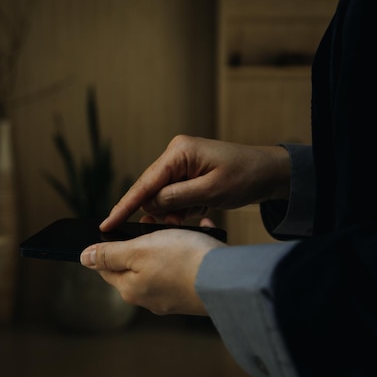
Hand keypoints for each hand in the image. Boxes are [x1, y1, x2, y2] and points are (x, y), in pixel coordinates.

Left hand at [80, 217, 225, 315]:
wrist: (229, 279)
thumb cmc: (182, 260)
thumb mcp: (138, 250)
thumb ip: (110, 255)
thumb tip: (84, 258)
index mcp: (130, 287)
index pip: (107, 266)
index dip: (111, 244)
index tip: (124, 227)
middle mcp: (149, 297)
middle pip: (137, 261)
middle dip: (147, 236)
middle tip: (159, 219)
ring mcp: (173, 296)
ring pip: (164, 259)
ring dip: (172, 238)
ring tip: (183, 225)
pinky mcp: (195, 292)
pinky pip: (188, 263)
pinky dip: (193, 245)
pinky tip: (202, 234)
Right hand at [100, 135, 289, 230]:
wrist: (270, 173)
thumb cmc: (245, 176)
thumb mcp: (211, 191)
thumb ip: (177, 198)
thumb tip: (149, 205)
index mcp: (178, 152)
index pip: (144, 183)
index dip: (124, 206)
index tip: (106, 224)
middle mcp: (175, 156)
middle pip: (151, 192)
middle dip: (163, 211)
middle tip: (181, 221)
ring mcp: (181, 166)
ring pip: (164, 199)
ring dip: (178, 212)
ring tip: (200, 212)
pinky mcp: (187, 176)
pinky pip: (176, 199)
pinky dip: (186, 209)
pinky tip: (203, 208)